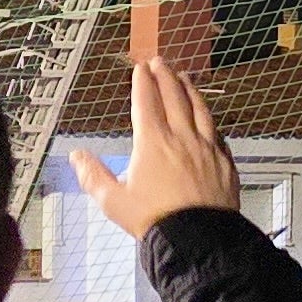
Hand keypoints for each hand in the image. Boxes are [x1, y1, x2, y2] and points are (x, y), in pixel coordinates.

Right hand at [69, 55, 239, 236]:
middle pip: (174, 97)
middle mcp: (182, 138)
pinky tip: (208, 118)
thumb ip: (94, 176)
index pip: (146, 102)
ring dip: (191, 90)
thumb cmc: (154, 220)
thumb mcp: (114, 201)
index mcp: (153, 143)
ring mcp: (208, 148)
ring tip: (185, 77)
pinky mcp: (225, 162)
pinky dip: (210, 119)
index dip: (142, 82)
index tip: (140, 67)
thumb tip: (76, 156)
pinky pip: (218, 133)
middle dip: (165, 76)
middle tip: (160, 62)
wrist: (198, 239)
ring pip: (200, 109)